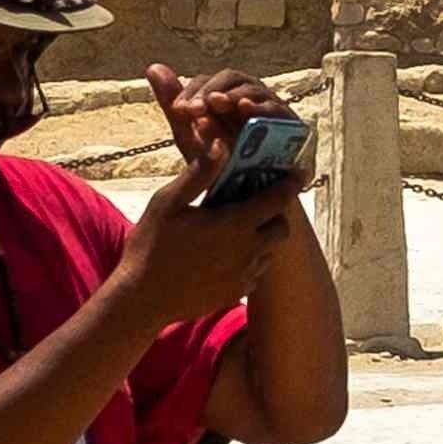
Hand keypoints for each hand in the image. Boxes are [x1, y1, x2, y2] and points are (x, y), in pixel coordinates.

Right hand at [104, 67, 295, 327]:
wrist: (142, 300)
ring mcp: (244, 275)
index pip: (277, 198)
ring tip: (236, 229)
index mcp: (235, 224)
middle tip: (256, 203)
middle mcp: (248, 251)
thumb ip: (200, 172)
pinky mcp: (236, 293)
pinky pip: (255, 272)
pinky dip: (248, 259)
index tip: (300, 172)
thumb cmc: (152, 245)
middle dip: (275, 213)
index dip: (291, 183)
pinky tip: (224, 254)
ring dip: (261, 237)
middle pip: (281, 227)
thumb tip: (222, 143)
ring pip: (269, 251)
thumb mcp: (169, 202)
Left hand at [144, 64, 280, 191]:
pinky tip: (245, 109)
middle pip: (231, 79)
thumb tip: (152, 66)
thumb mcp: (191, 137)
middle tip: (195, 108)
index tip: (179, 110)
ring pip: (253, 89)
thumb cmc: (219, 164)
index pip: (208, 83)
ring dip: (234, 94)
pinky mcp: (290, 122)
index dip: (193, 91)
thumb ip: (175, 106)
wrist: (247, 200)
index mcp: (226, 97)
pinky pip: (277, 108)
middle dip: (211, 91)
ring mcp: (271, 107)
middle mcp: (249, 97)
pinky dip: (261, 106)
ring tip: (217, 103)